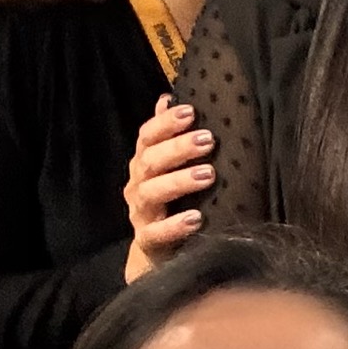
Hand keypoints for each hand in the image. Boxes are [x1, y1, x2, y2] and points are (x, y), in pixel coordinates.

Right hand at [123, 99, 212, 282]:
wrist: (160, 251)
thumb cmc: (172, 202)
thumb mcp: (172, 168)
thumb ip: (170, 136)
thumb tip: (168, 97)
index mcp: (144, 163)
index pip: (147, 136)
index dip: (165, 123)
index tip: (191, 111)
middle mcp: (138, 185)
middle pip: (150, 161)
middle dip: (178, 148)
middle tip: (208, 140)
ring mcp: (140, 213)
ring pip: (152, 193)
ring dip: (179, 181)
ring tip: (209, 174)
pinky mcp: (146, 241)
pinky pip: (155, 233)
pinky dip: (174, 226)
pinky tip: (197, 218)